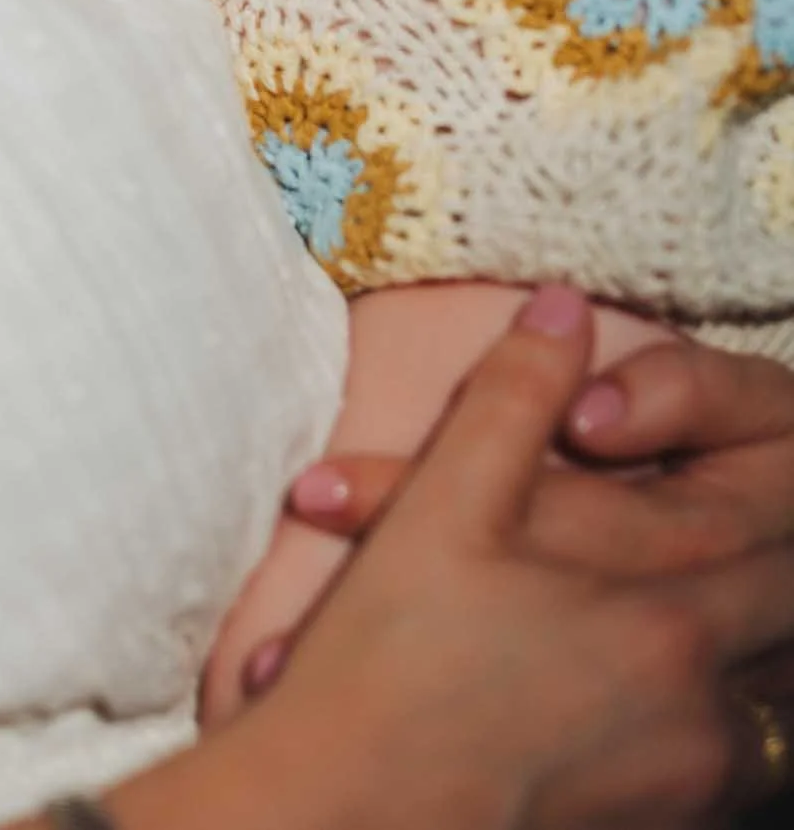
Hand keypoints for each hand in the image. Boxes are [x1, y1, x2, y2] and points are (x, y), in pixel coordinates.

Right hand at [226, 290, 793, 828]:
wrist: (337, 824)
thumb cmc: (385, 672)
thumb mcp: (441, 510)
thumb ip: (515, 396)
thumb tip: (565, 307)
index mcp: (664, 621)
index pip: (777, 545)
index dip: (765, 494)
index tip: (727, 471)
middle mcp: (699, 716)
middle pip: (784, 629)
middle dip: (764, 577)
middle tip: (737, 536)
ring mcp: (681, 789)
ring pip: (767, 708)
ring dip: (747, 655)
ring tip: (708, 611)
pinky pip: (726, 771)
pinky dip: (710, 724)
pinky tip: (649, 695)